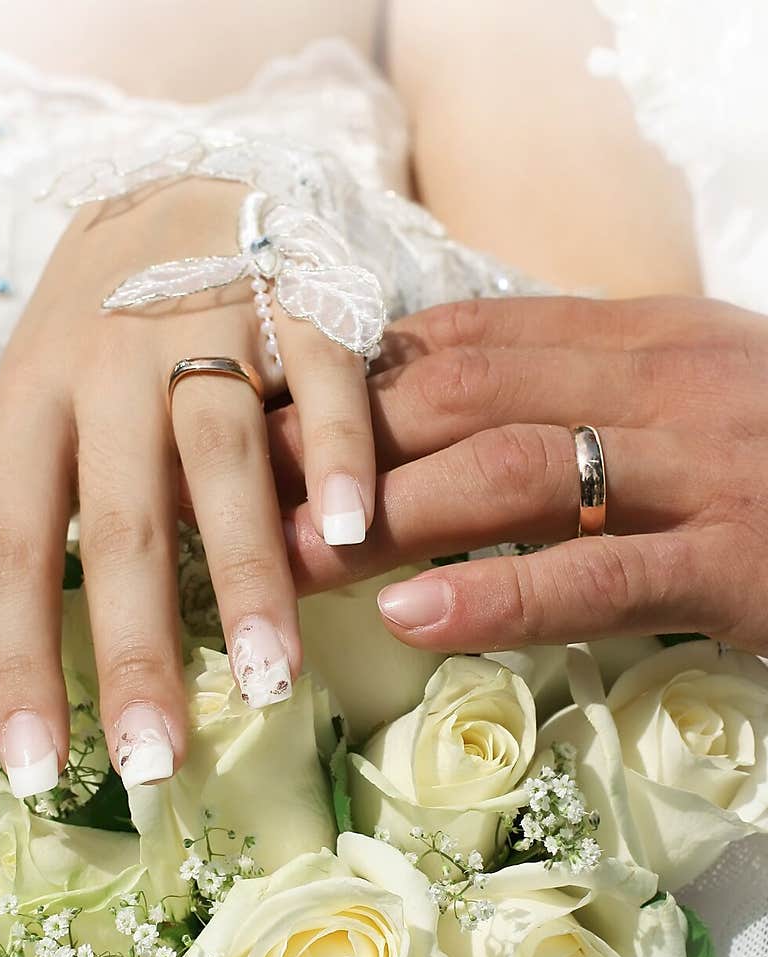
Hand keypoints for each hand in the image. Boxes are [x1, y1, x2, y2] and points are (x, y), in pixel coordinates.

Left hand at [0, 179, 375, 794]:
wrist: (171, 198)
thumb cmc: (92, 343)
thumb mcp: (27, 430)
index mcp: (31, 406)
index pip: (11, 549)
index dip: (17, 663)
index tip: (33, 769)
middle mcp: (108, 369)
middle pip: (120, 521)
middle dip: (137, 646)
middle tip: (154, 759)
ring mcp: (205, 327)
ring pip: (221, 456)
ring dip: (248, 567)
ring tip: (270, 679)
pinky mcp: (293, 299)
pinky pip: (320, 378)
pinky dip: (339, 449)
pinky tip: (355, 530)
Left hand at [281, 295, 767, 653]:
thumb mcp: (692, 394)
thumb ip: (590, 392)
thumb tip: (461, 408)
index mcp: (645, 336)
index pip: (467, 337)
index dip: (349, 378)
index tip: (267, 418)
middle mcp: (663, 383)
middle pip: (462, 393)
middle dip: (338, 444)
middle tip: (240, 492)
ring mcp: (700, 467)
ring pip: (512, 472)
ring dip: (385, 514)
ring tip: (287, 560)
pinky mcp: (735, 560)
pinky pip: (597, 578)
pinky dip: (496, 596)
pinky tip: (410, 617)